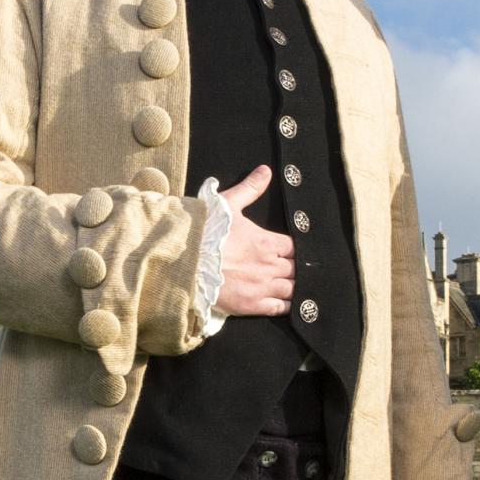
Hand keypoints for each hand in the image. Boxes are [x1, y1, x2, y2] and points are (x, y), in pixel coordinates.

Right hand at [211, 166, 294, 317]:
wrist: (183, 261)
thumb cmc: (205, 231)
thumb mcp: (227, 204)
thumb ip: (250, 188)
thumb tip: (266, 171)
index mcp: (267, 242)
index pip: (294, 246)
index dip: (294, 249)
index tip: (290, 251)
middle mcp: (269, 265)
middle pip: (296, 269)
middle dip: (296, 268)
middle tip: (295, 269)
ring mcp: (262, 287)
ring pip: (292, 289)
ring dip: (294, 287)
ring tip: (294, 286)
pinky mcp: (252, 305)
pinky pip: (280, 308)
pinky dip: (286, 305)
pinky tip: (287, 303)